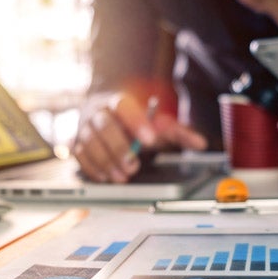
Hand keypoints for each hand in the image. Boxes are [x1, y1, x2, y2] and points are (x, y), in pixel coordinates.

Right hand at [73, 92, 206, 182]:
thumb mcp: (158, 121)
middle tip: (134, 165)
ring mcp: (84, 126)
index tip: (150, 139)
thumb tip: (200, 143)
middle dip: (118, 146)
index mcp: (118, 100)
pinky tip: (106, 177)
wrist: (106, 108)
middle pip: (104, 125)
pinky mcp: (77, 141)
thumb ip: (178, 132)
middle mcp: (98, 110)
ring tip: (123, 176)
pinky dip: (92, 168)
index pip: (125, 107)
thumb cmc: (135, 118)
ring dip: (105, 161)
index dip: (136, 123)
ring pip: (89, 141)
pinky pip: (79, 155)